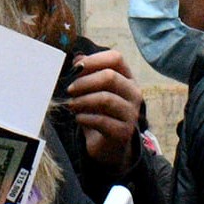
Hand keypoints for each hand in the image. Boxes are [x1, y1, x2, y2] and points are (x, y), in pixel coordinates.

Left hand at [65, 50, 142, 170]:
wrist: (109, 145)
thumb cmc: (101, 113)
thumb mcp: (94, 91)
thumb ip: (87, 73)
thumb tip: (77, 58)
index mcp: (127, 78)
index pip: (116, 58)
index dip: (94, 59)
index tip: (76, 67)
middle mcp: (133, 93)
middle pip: (110, 76)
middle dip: (85, 82)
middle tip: (70, 89)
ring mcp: (131, 113)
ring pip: (106, 99)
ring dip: (83, 100)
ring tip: (71, 105)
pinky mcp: (124, 132)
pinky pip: (102, 121)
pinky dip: (86, 118)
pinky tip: (78, 118)